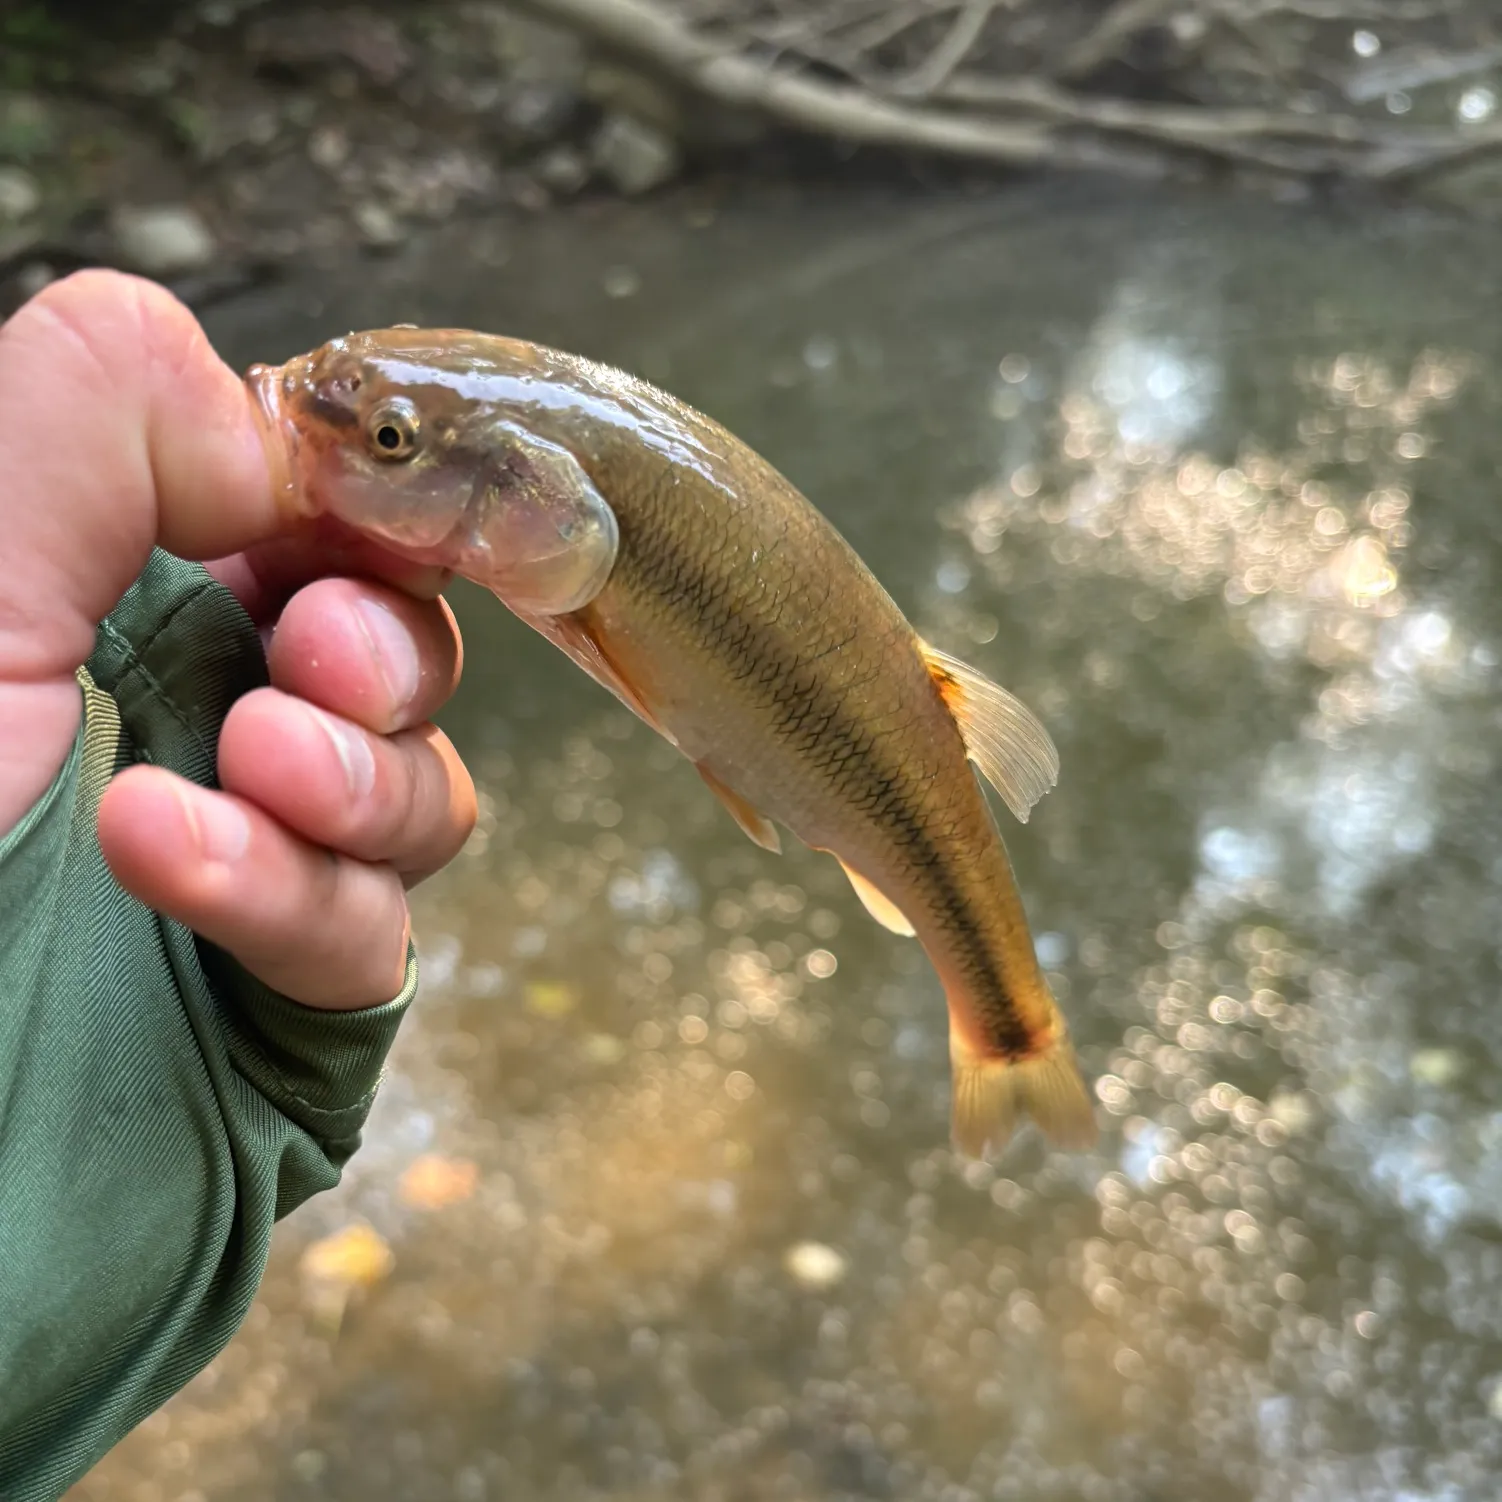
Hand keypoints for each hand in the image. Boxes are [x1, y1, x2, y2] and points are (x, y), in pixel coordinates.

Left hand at [0, 270, 476, 1008]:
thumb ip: (94, 416)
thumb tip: (281, 443)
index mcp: (115, 601)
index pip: (309, 519)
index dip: (366, 507)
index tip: (374, 510)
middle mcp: (195, 720)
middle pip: (397, 651)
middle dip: (378, 647)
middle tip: (312, 656)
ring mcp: (258, 863)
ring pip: (417, 790)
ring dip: (352, 775)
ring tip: (254, 770)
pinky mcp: (291, 998)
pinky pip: (374, 932)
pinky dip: (296, 892)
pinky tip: (183, 865)